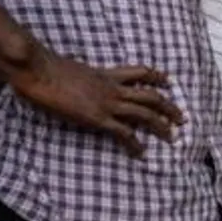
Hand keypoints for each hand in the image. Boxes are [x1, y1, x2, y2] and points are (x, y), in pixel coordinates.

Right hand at [7, 50, 183, 157]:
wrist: (40, 71)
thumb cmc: (48, 68)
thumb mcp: (74, 68)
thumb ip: (84, 76)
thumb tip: (81, 80)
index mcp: (107, 74)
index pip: (140, 72)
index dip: (157, 77)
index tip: (168, 82)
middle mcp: (113, 87)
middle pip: (150, 95)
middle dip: (168, 107)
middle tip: (181, 118)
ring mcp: (108, 103)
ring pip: (145, 113)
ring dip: (161, 125)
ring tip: (172, 136)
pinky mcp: (98, 118)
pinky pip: (124, 132)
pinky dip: (135, 143)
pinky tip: (141, 152)